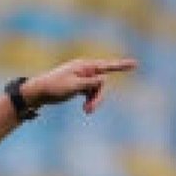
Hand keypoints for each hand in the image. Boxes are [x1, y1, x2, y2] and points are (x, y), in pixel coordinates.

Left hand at [21, 57, 137, 114]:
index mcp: (84, 66)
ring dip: (94, 101)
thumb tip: (103, 79)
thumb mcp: (73, 86)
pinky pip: (91, 93)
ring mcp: (82, 77)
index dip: (121, 66)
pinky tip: (85, 108)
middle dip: (98, 98)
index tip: (135, 64)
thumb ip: (90, 83)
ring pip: (96, 90)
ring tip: (86, 111)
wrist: (39, 91)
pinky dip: (90, 101)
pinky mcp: (79, 85)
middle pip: (101, 84)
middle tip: (89, 111)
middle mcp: (85, 70)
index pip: (106, 66)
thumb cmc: (55, 87)